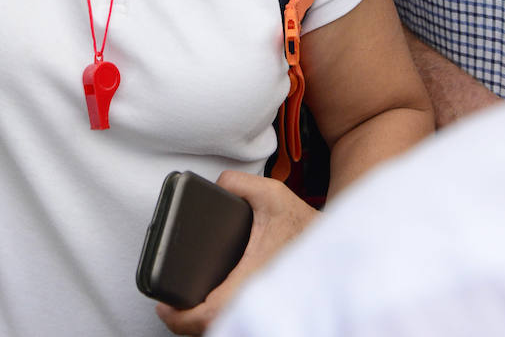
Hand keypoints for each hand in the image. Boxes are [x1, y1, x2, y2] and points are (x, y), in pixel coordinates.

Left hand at [155, 172, 316, 334]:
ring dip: (208, 323)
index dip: (181, 317)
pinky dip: (225, 320)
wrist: (340, 248)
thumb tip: (215, 185)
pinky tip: (216, 308)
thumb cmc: (307, 226)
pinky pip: (241, 326)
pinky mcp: (274, 314)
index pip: (210, 314)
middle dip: (189, 323)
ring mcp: (268, 313)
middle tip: (172, 309)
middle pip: (214, 330)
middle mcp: (260, 303)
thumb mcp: (272, 194)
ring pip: (229, 330)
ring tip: (188, 310)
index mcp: (254, 280)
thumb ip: (238, 183)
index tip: (164, 308)